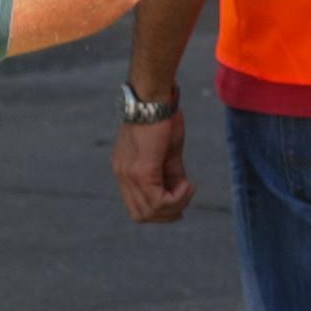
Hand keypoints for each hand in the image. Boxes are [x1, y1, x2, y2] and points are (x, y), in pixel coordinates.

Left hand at [113, 110, 193, 224]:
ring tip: (187, 186)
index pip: (137, 206)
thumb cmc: (162, 117)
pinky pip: (159, 200)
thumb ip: (170, 174)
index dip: (160, 210)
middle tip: (185, 195)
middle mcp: (122, 175)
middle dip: (168, 213)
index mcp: (125, 170)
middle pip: (141, 215)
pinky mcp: (141, 170)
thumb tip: (179, 191)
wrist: (153, 96)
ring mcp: (129, 174)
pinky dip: (177, 197)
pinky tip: (187, 184)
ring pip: (150, 212)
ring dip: (175, 205)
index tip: (179, 197)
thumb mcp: (168, 152)